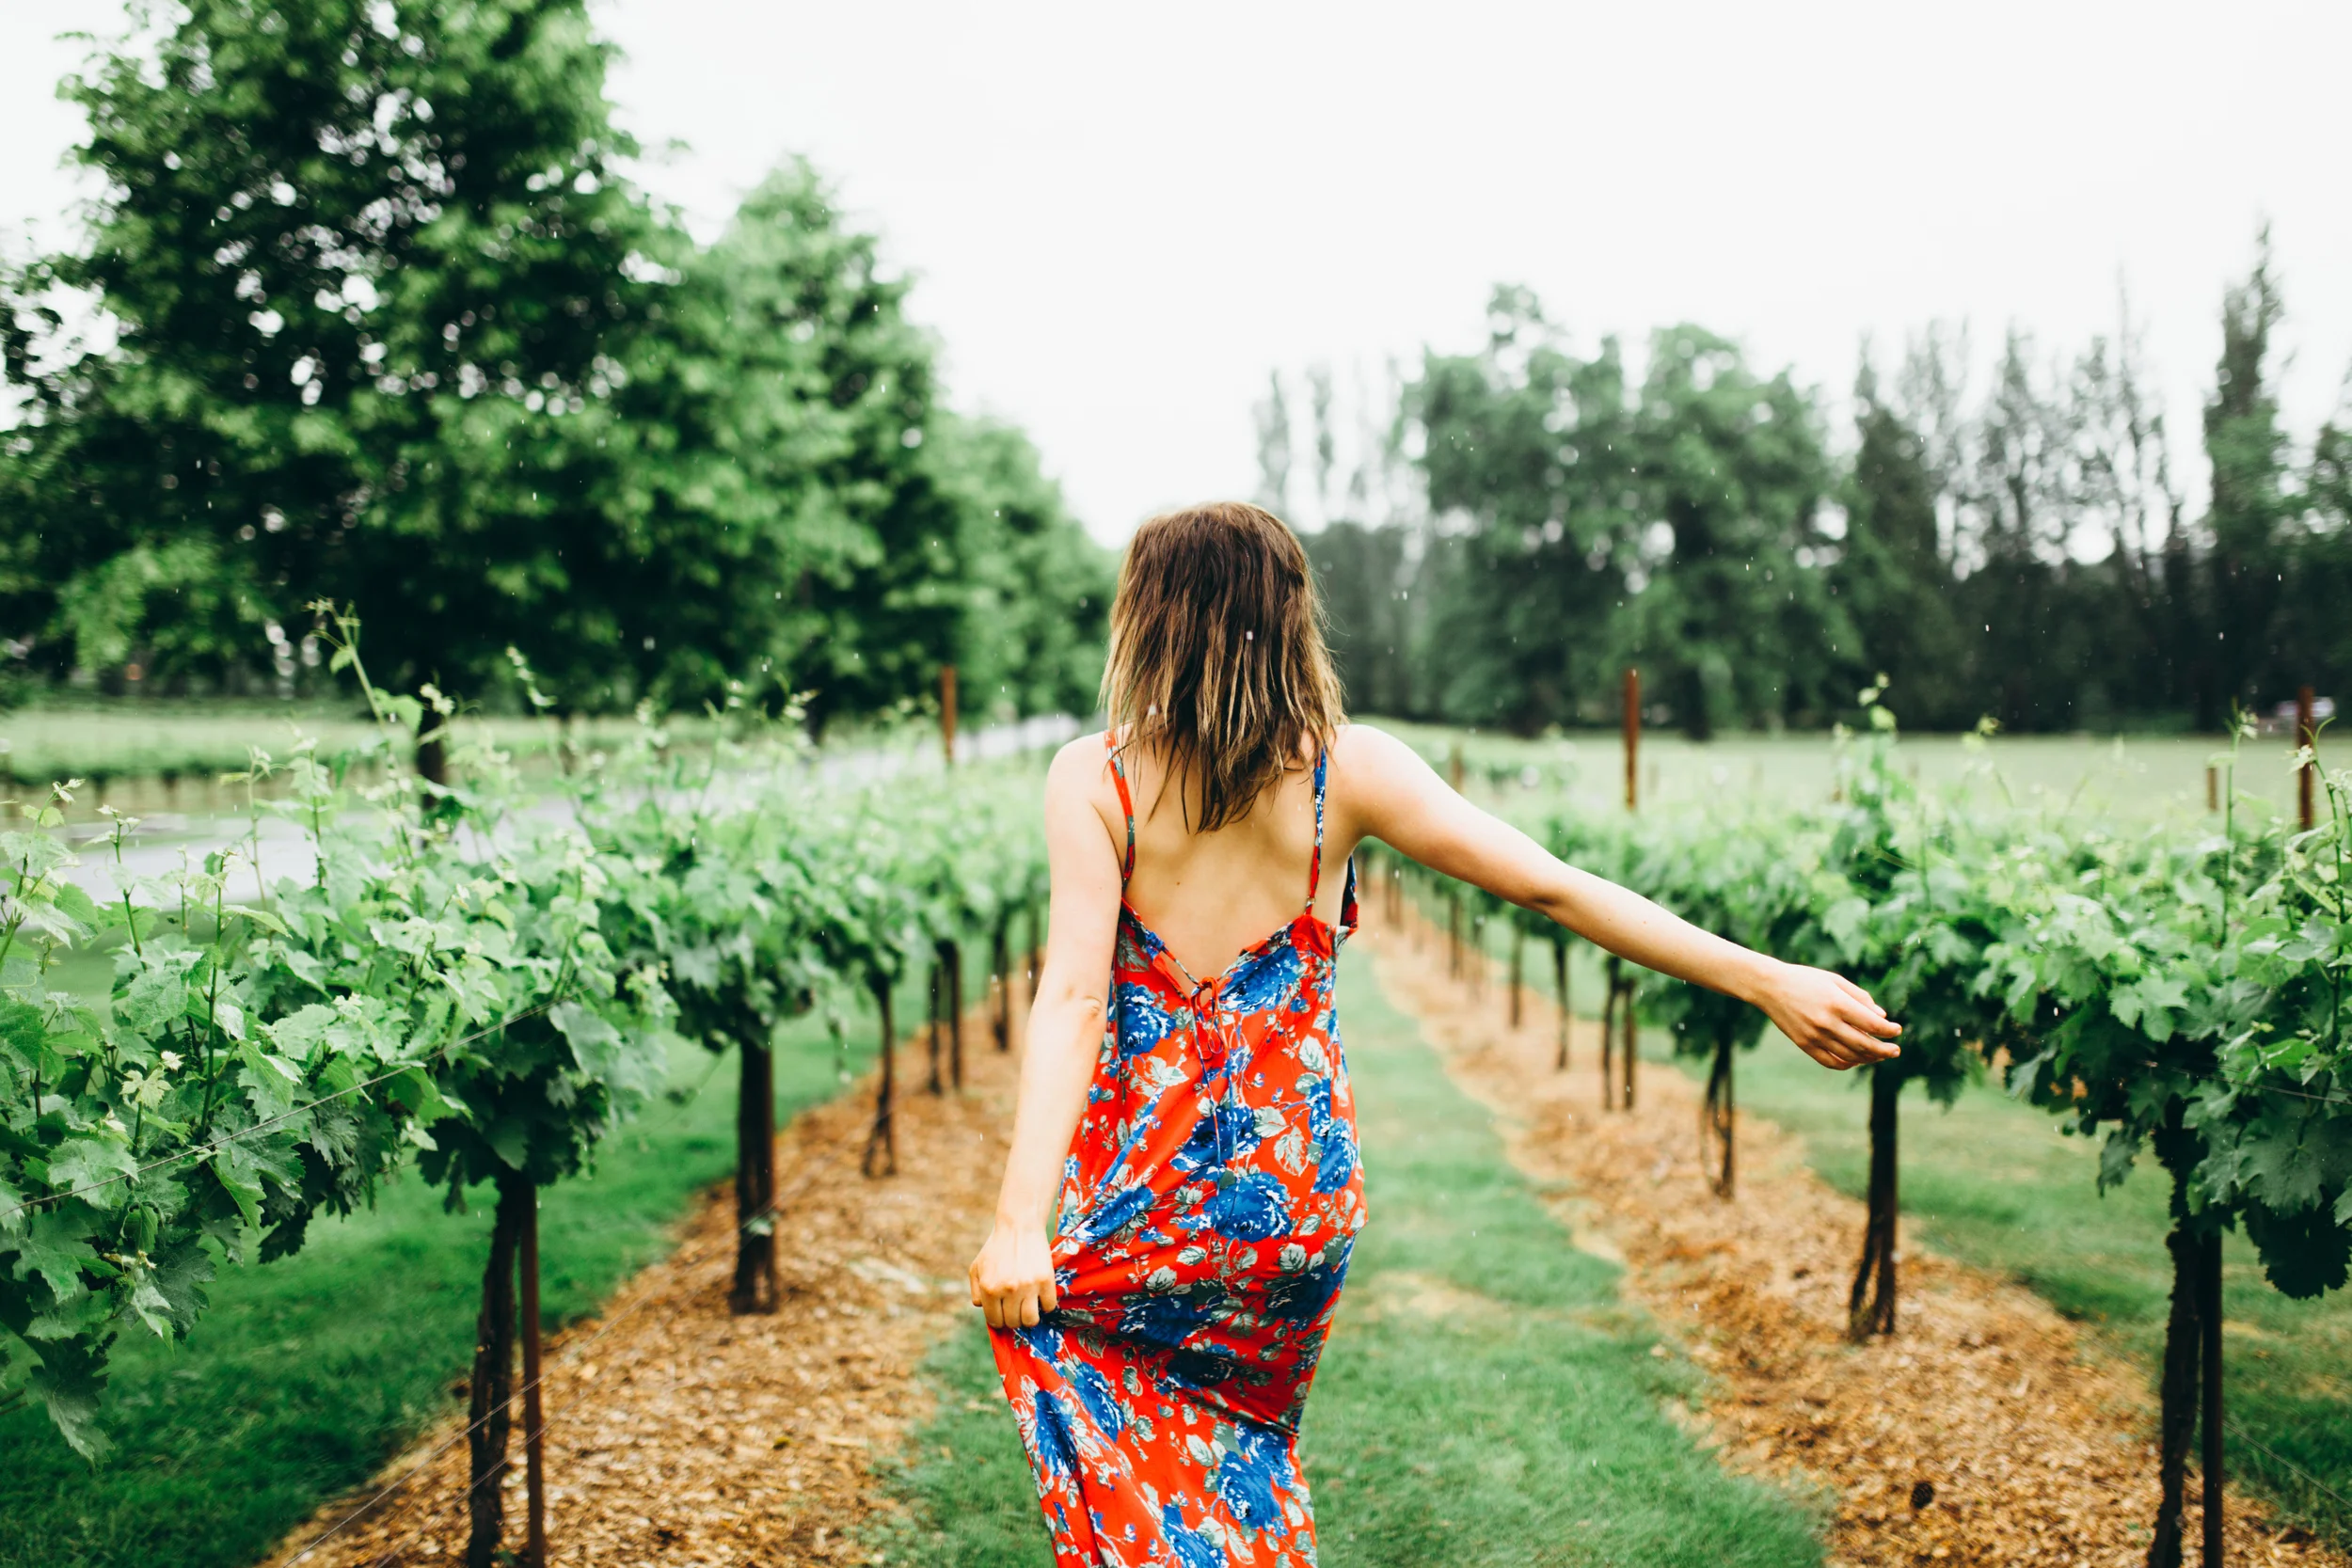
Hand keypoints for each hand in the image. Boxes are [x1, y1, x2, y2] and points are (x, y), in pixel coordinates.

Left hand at [969, 1220, 1057, 1329]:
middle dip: (1014, 1318)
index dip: (999, 1320)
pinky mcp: (1046, 1280)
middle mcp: (1008, 1290)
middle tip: (1017, 1307)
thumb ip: (976, 1291)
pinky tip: (1041, 1295)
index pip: (995, 1321)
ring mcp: (1028, 1286)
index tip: (1004, 1314)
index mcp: (989, 1289)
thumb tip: (984, 1309)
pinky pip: (1049, 1306)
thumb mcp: (977, 1268)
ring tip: (1029, 1306)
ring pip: (1031, 1320)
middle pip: (1014, 1322)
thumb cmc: (996, 1248)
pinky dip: (1046, 1304)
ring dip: (1030, 1317)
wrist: (1019, 1226)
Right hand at [1755, 961, 1900, 1069]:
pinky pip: (1830, 1062)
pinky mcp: (1804, 1045)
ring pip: (1850, 1056)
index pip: (1873, 1024)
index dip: (1889, 1030)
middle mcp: (1827, 1022)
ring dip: (1869, 1058)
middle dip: (1885, 1050)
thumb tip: (1882, 1016)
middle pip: (1865, 1045)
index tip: (1897, 1030)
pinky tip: (1856, 1059)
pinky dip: (1847, 1064)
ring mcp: (1814, 1036)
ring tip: (1879, 1055)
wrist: (1769, 986)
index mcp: (1837, 1003)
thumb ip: (1860, 997)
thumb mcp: (1835, 980)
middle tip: (1896, 1051)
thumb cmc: (1805, 979)